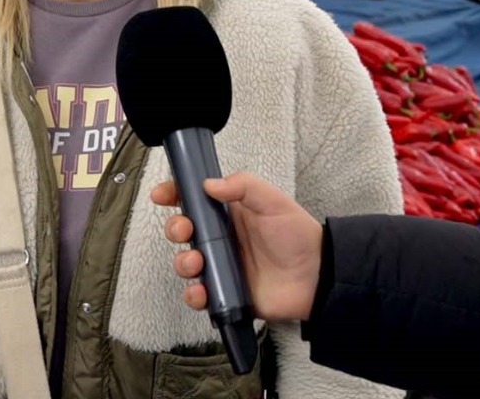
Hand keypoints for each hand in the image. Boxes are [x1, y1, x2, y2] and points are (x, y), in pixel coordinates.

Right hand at [150, 172, 323, 322]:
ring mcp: (221, 267)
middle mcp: (220, 240)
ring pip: (186, 264)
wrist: (318, 277)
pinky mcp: (226, 293)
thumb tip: (209, 184)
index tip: (162, 195)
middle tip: (184, 230)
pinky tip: (201, 290)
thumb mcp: (273, 200)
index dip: (174, 195)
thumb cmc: (298, 236)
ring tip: (196, 263)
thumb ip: (243, 185)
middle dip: (175, 229)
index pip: (193, 200)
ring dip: (182, 262)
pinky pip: (200, 295)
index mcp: (228, 214)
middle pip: (183, 232)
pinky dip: (194, 295)